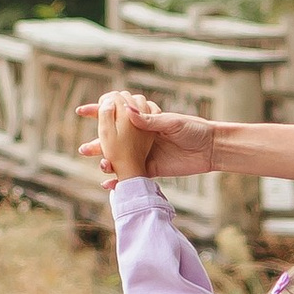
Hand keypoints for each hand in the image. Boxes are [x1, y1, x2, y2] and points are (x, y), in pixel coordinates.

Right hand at [77, 90, 215, 177]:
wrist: (211, 148)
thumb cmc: (193, 129)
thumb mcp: (171, 122)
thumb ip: (149, 119)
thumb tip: (126, 109)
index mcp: (144, 121)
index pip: (118, 114)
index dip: (100, 112)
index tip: (82, 110)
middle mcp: (141, 137)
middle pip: (114, 140)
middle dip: (98, 143)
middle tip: (83, 149)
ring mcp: (145, 153)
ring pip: (120, 158)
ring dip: (108, 162)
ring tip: (100, 165)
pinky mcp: (152, 169)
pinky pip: (133, 174)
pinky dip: (121, 179)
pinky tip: (110, 184)